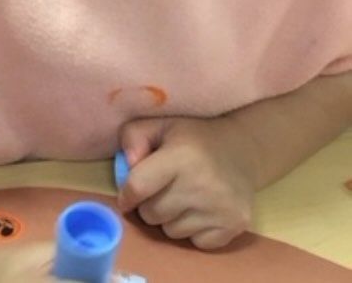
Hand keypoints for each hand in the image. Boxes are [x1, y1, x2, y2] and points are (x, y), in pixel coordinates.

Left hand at [117, 116, 255, 249]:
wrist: (241, 150)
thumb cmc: (192, 138)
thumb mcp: (159, 125)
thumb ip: (133, 137)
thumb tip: (128, 165)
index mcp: (181, 156)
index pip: (139, 186)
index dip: (126, 195)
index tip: (126, 197)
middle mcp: (202, 184)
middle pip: (152, 214)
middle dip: (148, 205)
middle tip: (160, 191)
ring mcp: (221, 208)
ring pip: (171, 232)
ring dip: (169, 219)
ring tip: (181, 198)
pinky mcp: (235, 226)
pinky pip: (195, 243)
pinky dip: (191, 231)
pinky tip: (199, 210)